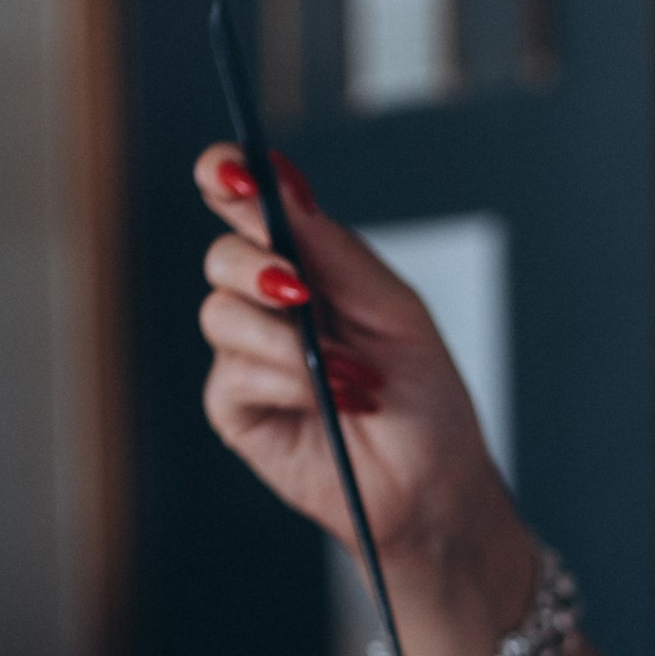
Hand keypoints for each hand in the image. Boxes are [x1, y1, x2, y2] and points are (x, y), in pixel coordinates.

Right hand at [195, 147, 532, 629]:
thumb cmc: (424, 399)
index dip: (227, 177)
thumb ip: (334, 249)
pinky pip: (233, 374)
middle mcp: (269, 305)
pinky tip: (329, 401)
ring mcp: (247, 357)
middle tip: (298, 288)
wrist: (434, 486)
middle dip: (255, 263)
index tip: (232, 169)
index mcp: (308, 266)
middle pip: (222, 254)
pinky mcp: (236, 409)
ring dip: (288, 341)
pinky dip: (285, 380)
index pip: (246, 205)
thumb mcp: (394, 308)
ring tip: (348, 374)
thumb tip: (282, 181)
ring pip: (220, 314)